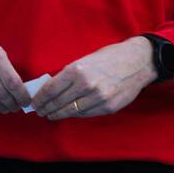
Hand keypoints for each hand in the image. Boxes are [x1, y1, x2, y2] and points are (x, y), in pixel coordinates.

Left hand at [30, 37, 156, 120]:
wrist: (138, 62)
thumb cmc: (110, 57)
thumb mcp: (86, 60)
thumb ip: (70, 74)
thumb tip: (51, 89)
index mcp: (77, 70)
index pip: (51, 90)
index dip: (40, 99)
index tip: (35, 103)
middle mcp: (86, 85)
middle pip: (58, 103)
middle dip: (46, 108)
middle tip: (40, 111)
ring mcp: (98, 98)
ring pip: (71, 111)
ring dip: (58, 114)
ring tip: (52, 115)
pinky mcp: (108, 107)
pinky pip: (86, 114)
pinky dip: (75, 114)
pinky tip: (70, 112)